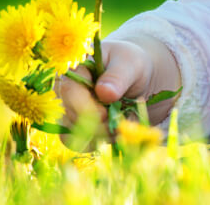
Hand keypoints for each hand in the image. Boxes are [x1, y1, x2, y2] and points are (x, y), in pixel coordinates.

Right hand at [56, 38, 179, 139]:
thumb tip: (103, 92)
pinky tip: (119, 132)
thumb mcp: (130, 64)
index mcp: (76, 70)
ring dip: (100, 136)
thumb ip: (117, 77)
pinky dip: (102, 142)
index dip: (85, 107)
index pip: (69, 91)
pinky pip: (84, 144)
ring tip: (122, 126)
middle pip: (69, 117)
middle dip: (96, 125)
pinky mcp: (82, 129)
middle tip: (121, 122)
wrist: (141, 80)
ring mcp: (73, 113)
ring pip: (72, 136)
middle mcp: (68, 93)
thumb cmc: (133, 65)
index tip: (105, 114)